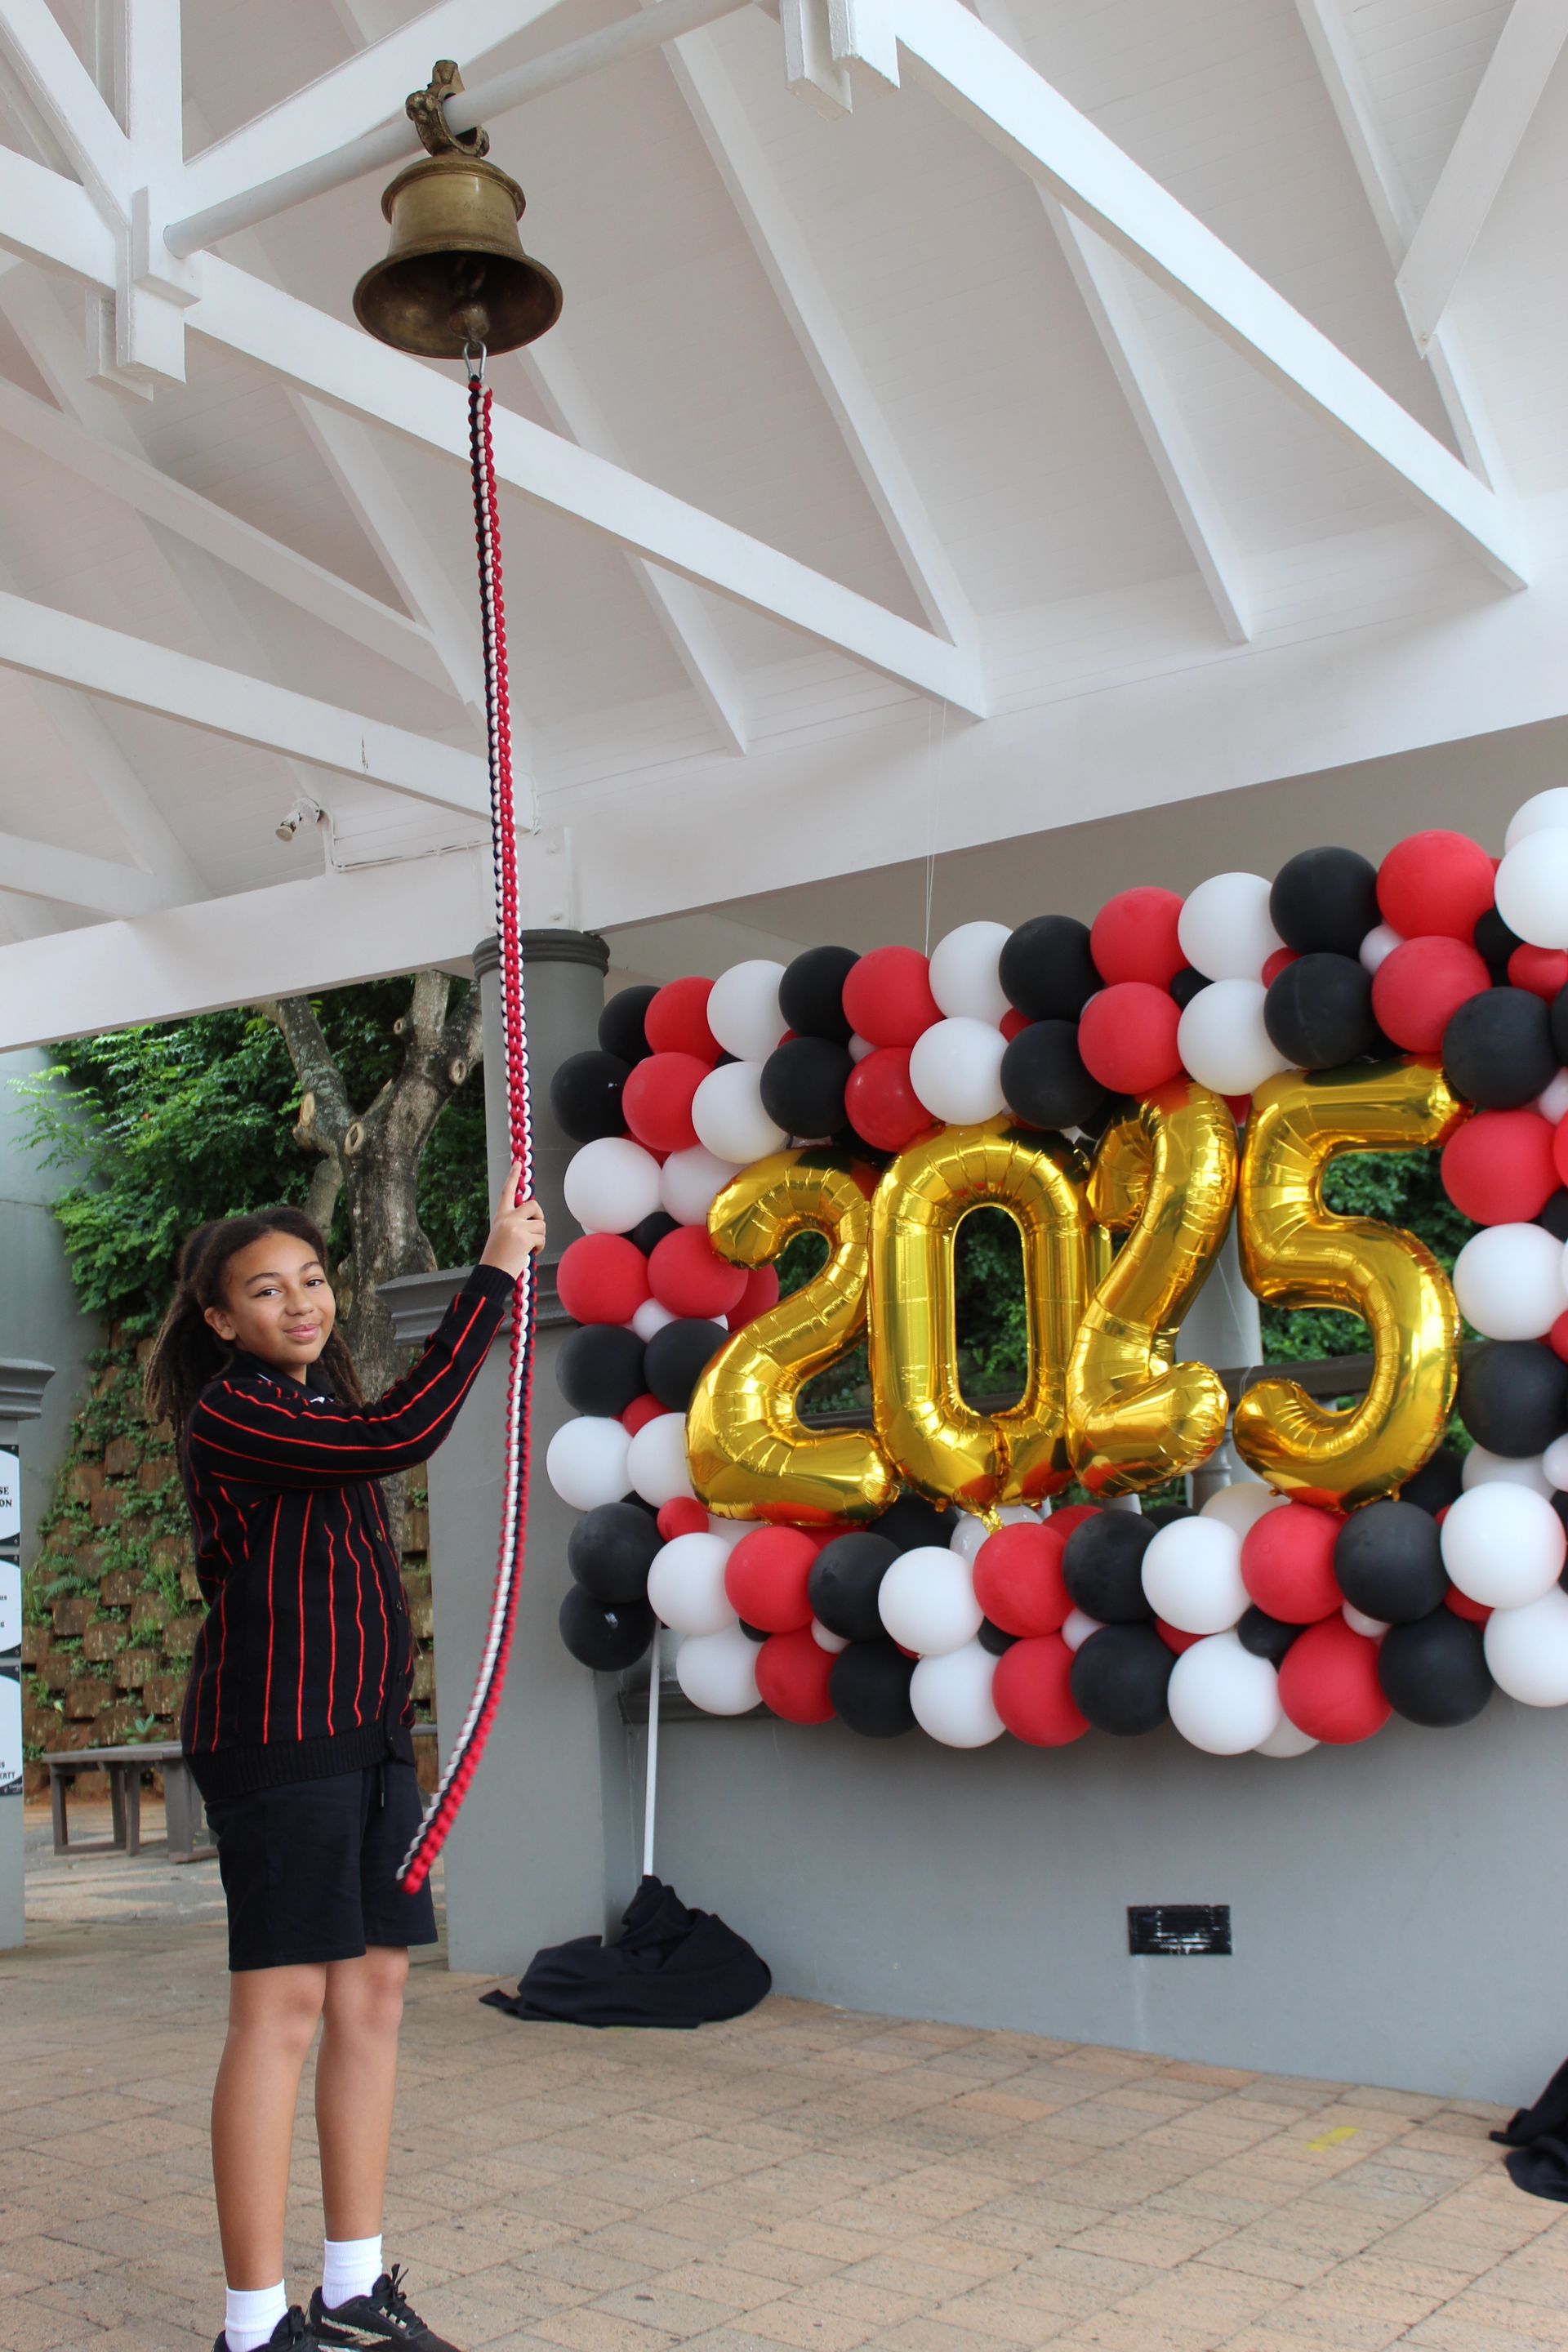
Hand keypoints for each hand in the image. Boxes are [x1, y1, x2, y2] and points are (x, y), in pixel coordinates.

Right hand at [479, 1162, 546, 1276]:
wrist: (492, 1273)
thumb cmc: (498, 1256)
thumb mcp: (502, 1233)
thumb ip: (514, 1222)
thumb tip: (532, 1216)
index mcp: (500, 1216)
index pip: (507, 1192)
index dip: (513, 1177)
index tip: (518, 1164)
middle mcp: (507, 1218)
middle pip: (533, 1205)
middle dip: (539, 1216)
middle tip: (535, 1228)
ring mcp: (515, 1227)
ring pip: (541, 1223)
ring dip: (540, 1236)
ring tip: (529, 1246)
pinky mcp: (524, 1238)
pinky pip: (542, 1237)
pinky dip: (540, 1246)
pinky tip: (529, 1252)